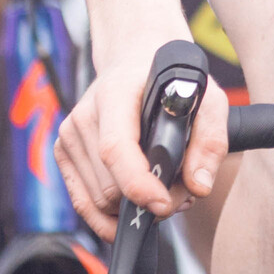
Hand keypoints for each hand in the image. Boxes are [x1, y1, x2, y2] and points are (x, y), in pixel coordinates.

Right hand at [54, 46, 227, 237]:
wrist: (135, 57)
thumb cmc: (171, 80)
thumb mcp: (206, 98)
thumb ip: (210, 140)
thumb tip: (199, 186)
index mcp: (114, 94)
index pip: (115, 148)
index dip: (138, 184)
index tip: (164, 203)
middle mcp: (85, 114)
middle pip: (110, 187)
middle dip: (148, 201)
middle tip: (180, 193)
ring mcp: (70, 134)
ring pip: (100, 202)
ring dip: (133, 210)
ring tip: (163, 190)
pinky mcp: (63, 152)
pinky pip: (84, 204)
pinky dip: (111, 215)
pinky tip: (137, 204)